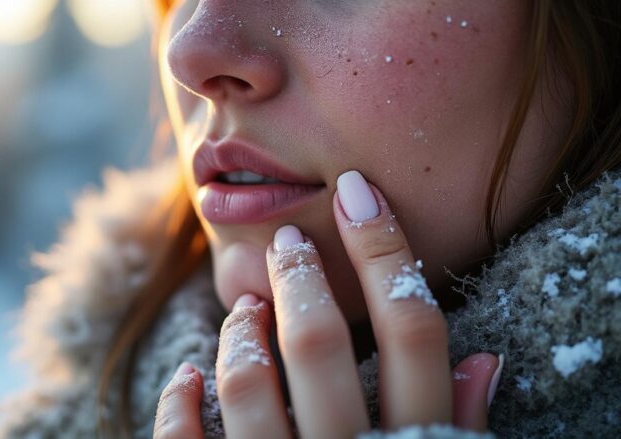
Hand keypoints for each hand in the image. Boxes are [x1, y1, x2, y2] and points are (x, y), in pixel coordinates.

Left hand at [154, 171, 501, 437]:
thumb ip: (461, 428)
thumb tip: (486, 357)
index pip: (412, 329)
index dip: (385, 250)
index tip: (356, 191)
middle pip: (321, 343)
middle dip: (300, 276)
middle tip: (288, 245)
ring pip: (250, 386)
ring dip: (239, 333)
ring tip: (244, 309)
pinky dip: (180, 404)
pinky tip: (186, 376)